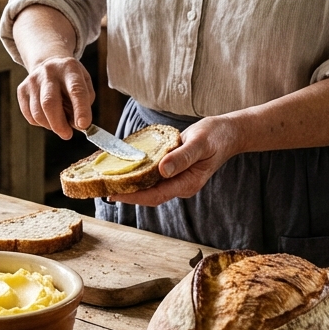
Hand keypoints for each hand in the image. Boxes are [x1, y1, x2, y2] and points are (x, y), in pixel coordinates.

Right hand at [17, 56, 93, 139]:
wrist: (49, 64)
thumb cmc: (71, 81)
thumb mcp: (85, 86)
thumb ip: (84, 106)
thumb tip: (76, 126)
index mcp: (70, 69)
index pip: (76, 90)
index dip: (80, 110)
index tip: (83, 126)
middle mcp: (49, 72)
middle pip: (49, 103)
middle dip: (59, 124)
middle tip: (67, 134)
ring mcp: (33, 80)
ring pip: (38, 113)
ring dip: (50, 125)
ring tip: (60, 123)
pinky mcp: (22, 90)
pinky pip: (30, 116)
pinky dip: (41, 123)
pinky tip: (48, 117)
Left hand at [108, 116, 241, 206]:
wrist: (227, 133)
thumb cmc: (215, 136)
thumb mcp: (199, 143)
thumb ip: (182, 157)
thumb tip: (163, 170)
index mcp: (187, 183)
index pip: (155, 195)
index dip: (133, 197)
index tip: (114, 194)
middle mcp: (180, 186)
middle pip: (148, 195)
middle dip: (126, 193)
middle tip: (101, 188)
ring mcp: (177, 180)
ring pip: (149, 186)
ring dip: (129, 184)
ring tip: (107, 179)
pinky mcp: (173, 171)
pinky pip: (152, 176)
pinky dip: (138, 173)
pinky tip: (124, 167)